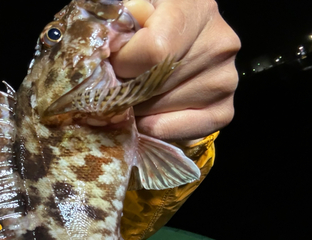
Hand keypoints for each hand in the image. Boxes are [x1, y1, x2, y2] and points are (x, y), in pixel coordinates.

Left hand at [112, 0, 240, 144]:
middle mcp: (219, 45)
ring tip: (136, 96)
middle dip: (126, 91)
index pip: (153, 51)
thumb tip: (112, 47)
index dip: (124, 64)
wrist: (180, 47)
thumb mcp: (136, 12)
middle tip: (119, 86)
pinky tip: (148, 115)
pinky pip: (174, 131)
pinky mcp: (223, 112)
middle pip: (155, 85)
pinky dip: (152, 128)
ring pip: (159, 111)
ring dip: (136, 110)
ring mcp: (224, 81)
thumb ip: (123, 24)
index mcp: (197, 9)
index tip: (114, 65)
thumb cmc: (150, 27)